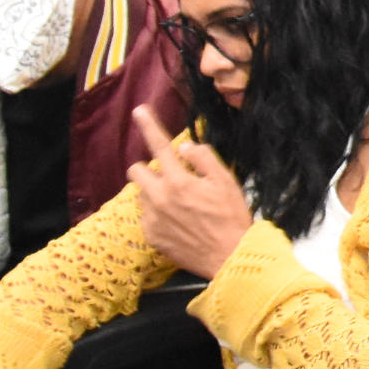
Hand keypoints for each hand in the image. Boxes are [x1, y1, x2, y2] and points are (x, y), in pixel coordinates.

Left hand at [127, 107, 254, 275]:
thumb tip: (184, 147)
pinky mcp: (151, 236)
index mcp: (179, 181)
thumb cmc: (232, 217)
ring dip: (154, 191)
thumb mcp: (226, 181)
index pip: (159, 146)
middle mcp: (160, 198)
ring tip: (178, 202)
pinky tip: (178, 221)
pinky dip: (157, 213)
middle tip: (169, 175)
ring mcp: (153, 219)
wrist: (230, 257)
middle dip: (148, 168)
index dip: (148, 126)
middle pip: (136, 171)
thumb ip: (204, 158)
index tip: (139, 111)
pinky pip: (146, 216)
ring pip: (141, 194)